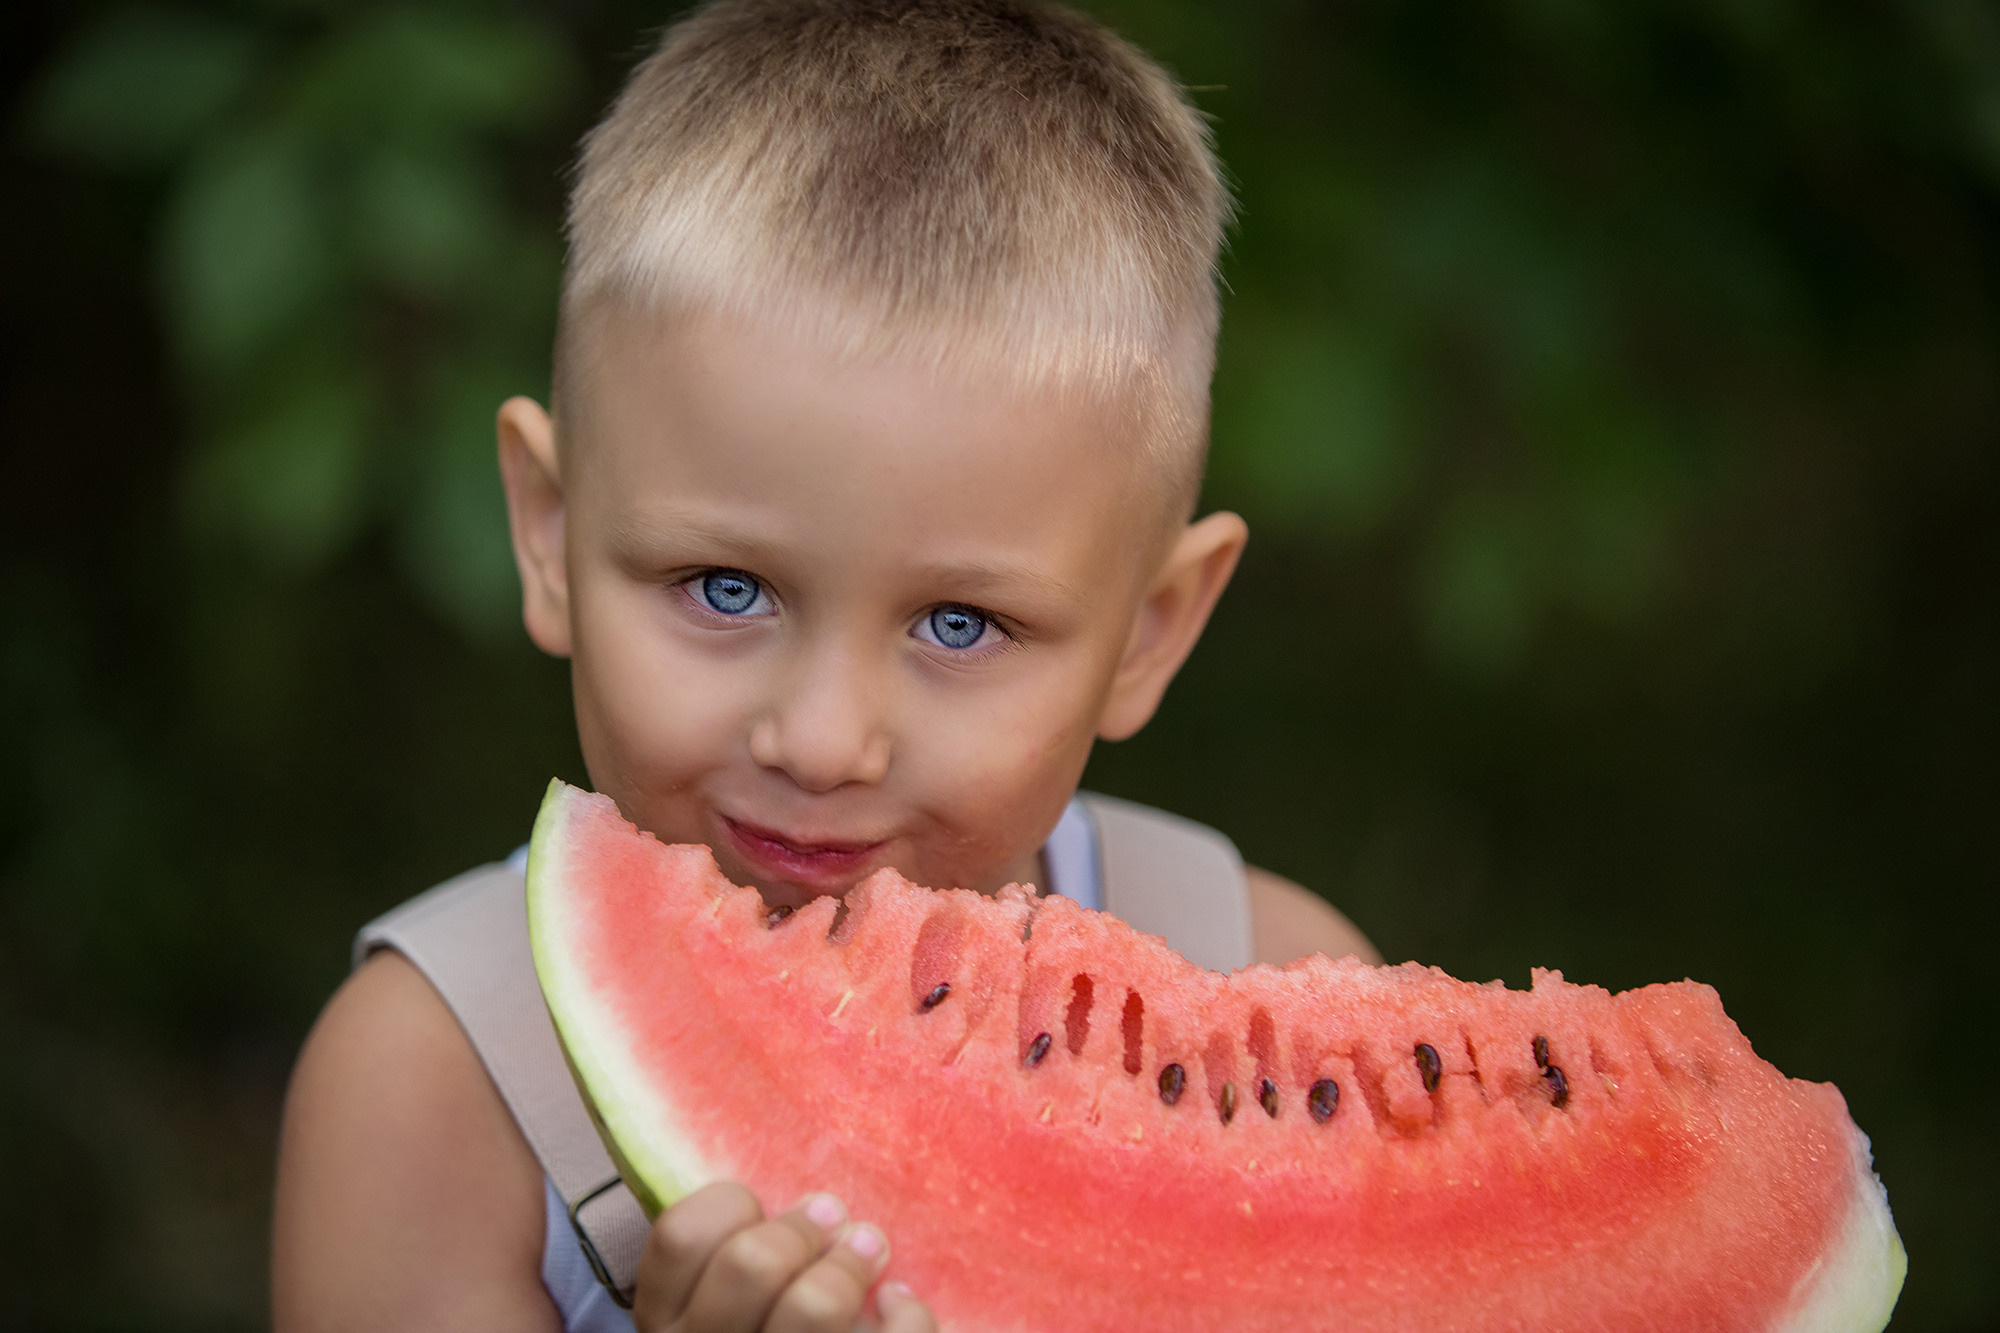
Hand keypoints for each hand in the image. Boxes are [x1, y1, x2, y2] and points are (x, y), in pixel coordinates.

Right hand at [632, 1181, 937, 1332]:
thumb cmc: (763, 1325)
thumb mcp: (722, 1300)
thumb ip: (735, 1250)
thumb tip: (803, 1185)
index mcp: (667, 1323)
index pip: (680, 1237)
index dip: (730, 1203)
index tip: (762, 1207)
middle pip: (750, 1264)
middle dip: (805, 1229)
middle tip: (835, 1216)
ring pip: (812, 1307)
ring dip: (853, 1264)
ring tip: (871, 1247)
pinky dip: (907, 1315)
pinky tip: (901, 1303)